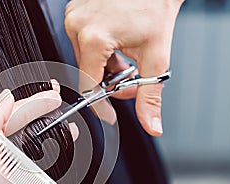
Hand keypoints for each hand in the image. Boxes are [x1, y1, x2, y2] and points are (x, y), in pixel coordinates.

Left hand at [0, 83, 75, 183]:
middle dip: (42, 123)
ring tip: (66, 137)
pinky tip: (52, 170)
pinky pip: (33, 182)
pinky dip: (45, 176)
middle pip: (21, 134)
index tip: (51, 98)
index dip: (31, 104)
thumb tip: (5, 98)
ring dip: (48, 149)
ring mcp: (1, 178)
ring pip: (30, 157)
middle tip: (59, 112)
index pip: (8, 115)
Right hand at [65, 0, 183, 135]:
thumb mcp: (156, 56)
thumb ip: (150, 96)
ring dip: (105, 64)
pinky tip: (116, 40)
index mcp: (94, 38)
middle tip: (129, 75)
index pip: (88, 86)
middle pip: (87, 72)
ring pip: (85, 58)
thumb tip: (151, 125)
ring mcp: (73, 16)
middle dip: (109, 80)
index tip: (109, 113)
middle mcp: (77, 26)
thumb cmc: (156, 4)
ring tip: (125, 53)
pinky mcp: (74, 11)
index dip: (100, 104)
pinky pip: (82, 41)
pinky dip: (99, 49)